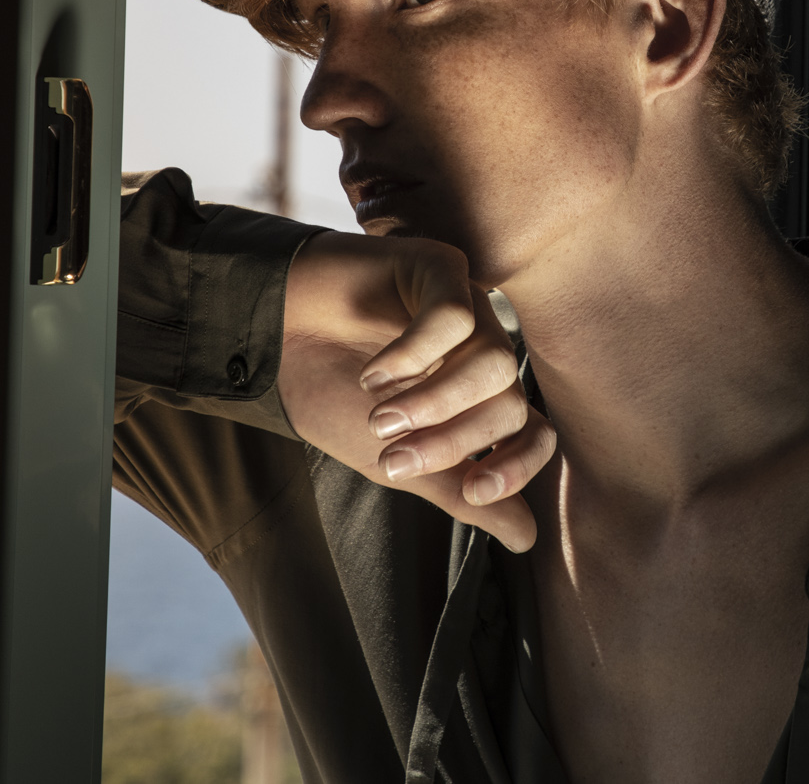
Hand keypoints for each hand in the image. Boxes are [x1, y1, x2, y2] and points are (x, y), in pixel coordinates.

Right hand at [278, 232, 555, 551]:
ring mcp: (467, 308)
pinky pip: (455, 315)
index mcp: (482, 399)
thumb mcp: (398, 461)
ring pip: (493, 361)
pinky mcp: (438, 269)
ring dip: (435, 402)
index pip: (535, 432)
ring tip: (380, 417)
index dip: (518, 467)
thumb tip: (526, 539)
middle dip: (453, 441)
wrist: (273, 343)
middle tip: (393, 457)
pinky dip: (414, 355)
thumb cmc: (335, 398)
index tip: (475, 492)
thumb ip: (459, 493)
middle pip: (509, 402)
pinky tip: (374, 373)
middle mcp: (483, 352)